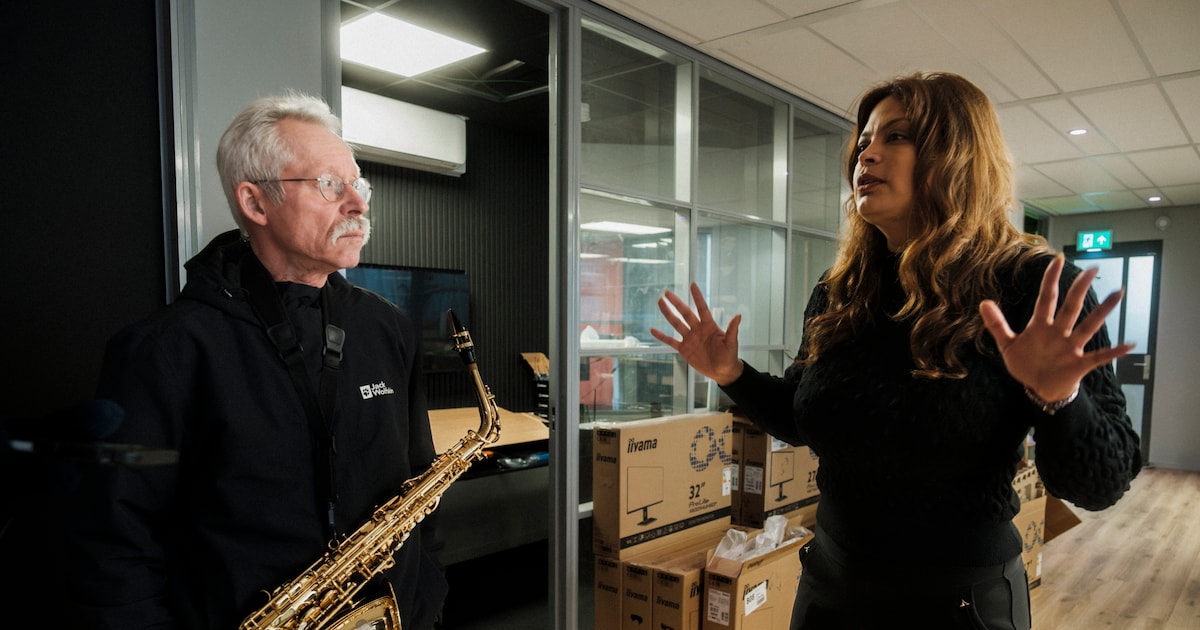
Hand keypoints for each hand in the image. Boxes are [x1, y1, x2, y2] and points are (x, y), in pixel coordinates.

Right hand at [650, 283, 744, 385]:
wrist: (723, 371)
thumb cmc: (729, 356)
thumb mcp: (732, 343)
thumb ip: (732, 330)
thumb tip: (738, 316)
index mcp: (709, 326)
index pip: (702, 308)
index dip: (697, 297)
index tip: (692, 285)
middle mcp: (698, 329)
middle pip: (685, 313)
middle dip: (677, 303)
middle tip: (667, 293)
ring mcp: (690, 338)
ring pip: (676, 324)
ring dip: (668, 314)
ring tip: (660, 302)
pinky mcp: (684, 349)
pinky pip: (671, 341)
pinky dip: (662, 336)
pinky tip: (653, 330)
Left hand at [979, 254, 1134, 402]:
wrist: (1038, 388)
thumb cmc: (1026, 364)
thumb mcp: (1007, 345)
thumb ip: (997, 325)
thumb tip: (983, 303)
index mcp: (1041, 326)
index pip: (1046, 298)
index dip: (1050, 279)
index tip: (1057, 259)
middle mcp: (1059, 333)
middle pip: (1070, 307)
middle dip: (1079, 288)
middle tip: (1092, 268)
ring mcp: (1071, 347)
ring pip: (1088, 325)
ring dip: (1103, 311)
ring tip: (1117, 293)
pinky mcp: (1079, 364)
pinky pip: (1099, 356)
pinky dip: (1113, 352)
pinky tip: (1128, 345)